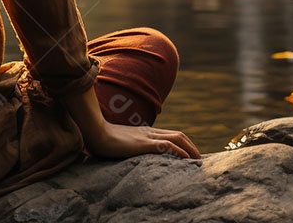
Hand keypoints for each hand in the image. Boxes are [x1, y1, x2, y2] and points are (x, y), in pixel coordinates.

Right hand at [82, 120, 199, 159]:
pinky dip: (179, 151)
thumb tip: (130, 152)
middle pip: (178, 135)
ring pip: (176, 138)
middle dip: (191, 146)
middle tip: (199, 159)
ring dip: (190, 149)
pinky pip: (167, 146)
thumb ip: (128, 145)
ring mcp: (147, 136)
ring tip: (197, 161)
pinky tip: (185, 159)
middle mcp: (149, 132)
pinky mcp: (144, 143)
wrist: (94, 132)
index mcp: (144, 132)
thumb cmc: (102, 139)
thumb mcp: (120, 143)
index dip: (183, 143)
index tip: (190, 155)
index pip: (170, 134)